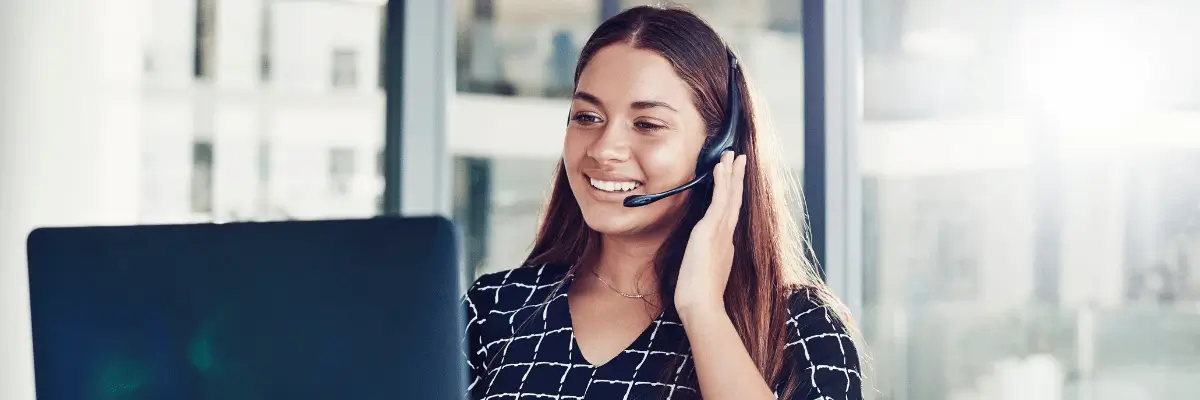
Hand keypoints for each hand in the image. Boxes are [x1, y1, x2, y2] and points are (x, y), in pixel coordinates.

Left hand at [675, 151, 746, 316]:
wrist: (702, 306)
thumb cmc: (698, 299)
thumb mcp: (700, 276)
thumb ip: (702, 264)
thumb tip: (698, 260)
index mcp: (724, 247)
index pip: (729, 216)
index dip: (732, 197)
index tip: (733, 184)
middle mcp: (726, 237)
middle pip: (734, 201)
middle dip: (737, 180)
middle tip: (740, 160)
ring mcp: (720, 232)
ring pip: (729, 196)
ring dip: (731, 174)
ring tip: (732, 155)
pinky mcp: (711, 230)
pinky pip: (719, 199)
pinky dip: (722, 181)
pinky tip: (721, 167)